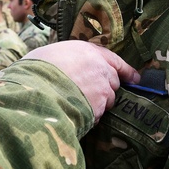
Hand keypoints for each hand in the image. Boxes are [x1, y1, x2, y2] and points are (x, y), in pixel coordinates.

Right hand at [24, 42, 138, 120]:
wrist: (34, 90)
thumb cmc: (35, 70)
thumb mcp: (49, 55)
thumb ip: (66, 60)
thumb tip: (64, 66)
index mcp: (88, 51)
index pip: (114, 59)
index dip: (125, 70)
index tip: (134, 78)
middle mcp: (100, 68)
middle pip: (113, 81)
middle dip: (105, 89)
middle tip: (90, 95)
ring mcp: (102, 89)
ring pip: (108, 100)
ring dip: (97, 105)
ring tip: (77, 106)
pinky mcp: (99, 107)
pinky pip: (98, 115)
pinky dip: (90, 117)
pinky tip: (74, 115)